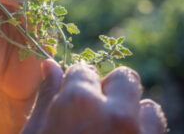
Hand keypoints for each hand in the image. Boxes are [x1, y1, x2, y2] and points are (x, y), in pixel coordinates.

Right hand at [23, 62, 166, 133]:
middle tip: (92, 113)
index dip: (75, 82)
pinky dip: (142, 131)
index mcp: (79, 103)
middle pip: (124, 78)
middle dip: (108, 90)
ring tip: (108, 131)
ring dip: (130, 113)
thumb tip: (49, 65)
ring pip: (147, 107)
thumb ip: (48, 96)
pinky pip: (156, 129)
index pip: (83, 71)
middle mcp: (117, 115)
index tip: (71, 96)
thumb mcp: (36, 131)